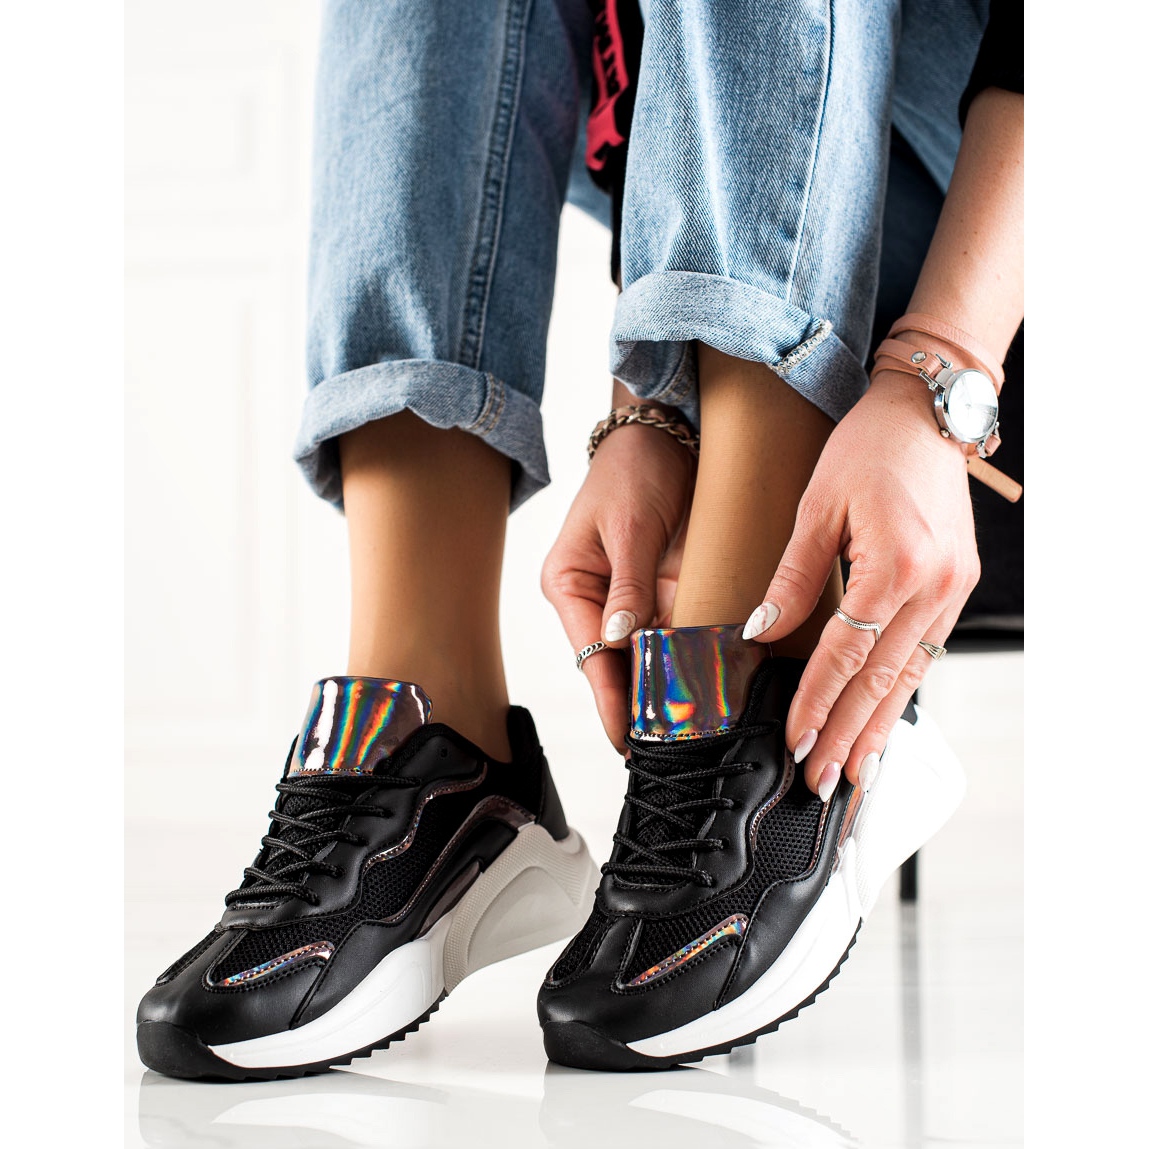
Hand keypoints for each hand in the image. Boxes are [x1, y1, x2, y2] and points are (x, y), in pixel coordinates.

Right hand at [542, 417, 693, 750]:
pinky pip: (677, 634)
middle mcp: (597, 600)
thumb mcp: (631, 526)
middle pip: (619, 665)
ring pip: (650, 657)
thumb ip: (629, 586)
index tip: (629, 737)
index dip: (611, 699)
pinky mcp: (664, 593)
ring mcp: (633, 600)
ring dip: (672, 686)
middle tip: (671, 744)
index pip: (591, 655)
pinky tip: (712, 684)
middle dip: (644, 703)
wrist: (665, 432)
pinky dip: (693, 658)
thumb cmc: (633, 471)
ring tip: (694, 727)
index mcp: (569, 585)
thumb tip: (619, 641)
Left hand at [744, 370, 980, 795]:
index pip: (845, 655)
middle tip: (825, 782)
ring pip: (909, 678)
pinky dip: (900, 695)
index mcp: (896, 565)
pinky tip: (881, 722)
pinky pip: (924, 656)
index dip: (816, 702)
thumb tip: (762, 634)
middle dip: (848, 736)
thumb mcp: (816, 508)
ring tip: (855, 772)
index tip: (794, 741)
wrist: (927, 415)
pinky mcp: (956, 589)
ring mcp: (952, 591)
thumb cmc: (868, 449)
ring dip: (878, 728)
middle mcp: (933, 587)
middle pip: (882, 681)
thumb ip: (791, 578)